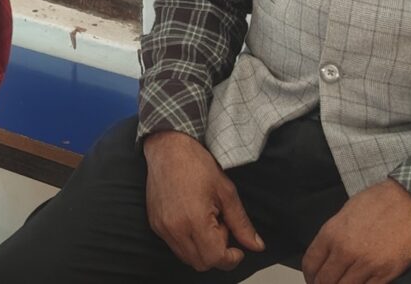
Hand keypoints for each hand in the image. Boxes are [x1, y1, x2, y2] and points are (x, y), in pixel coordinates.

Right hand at [141, 129, 264, 271]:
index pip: (215, 259)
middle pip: (200, 263)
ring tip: (207, 221)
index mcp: (194, 220)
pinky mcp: (155, 224)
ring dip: (202, 249)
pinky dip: (188, 241)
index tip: (238, 248)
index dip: (231, 258)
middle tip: (221, 227)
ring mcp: (162, 228)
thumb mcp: (227, 192)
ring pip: (186, 257)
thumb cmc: (197, 164)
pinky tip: (193, 219)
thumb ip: (241, 223)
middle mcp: (174, 229)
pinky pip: (174, 246)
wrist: (169, 148)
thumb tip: (256, 245)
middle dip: (217, 253)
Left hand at [303, 178, 410, 283]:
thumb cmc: (381, 201)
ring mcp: (365, 265)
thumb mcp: (348, 212)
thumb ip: (335, 235)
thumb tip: (328, 252)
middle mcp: (345, 251)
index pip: (310, 263)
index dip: (310, 275)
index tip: (313, 279)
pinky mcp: (385, 273)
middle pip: (324, 281)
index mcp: (332, 233)